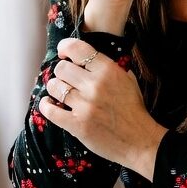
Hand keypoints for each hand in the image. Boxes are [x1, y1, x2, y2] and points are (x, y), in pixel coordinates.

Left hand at [38, 38, 166, 180]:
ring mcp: (84, 106)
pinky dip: (46, 106)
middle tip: (66, 79)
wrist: (140, 140)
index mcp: (108, 71)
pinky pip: (50, 110)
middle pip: (61, 68)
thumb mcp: (128, 80)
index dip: (65, 47)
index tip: (64, 53)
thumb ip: (109, 67)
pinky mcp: (77, 125)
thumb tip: (88, 57)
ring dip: (55, 88)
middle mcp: (94, 85)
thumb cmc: (133, 110)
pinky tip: (48, 104)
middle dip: (61, 72)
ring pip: (54, 87)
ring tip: (61, 93)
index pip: (77, 48)